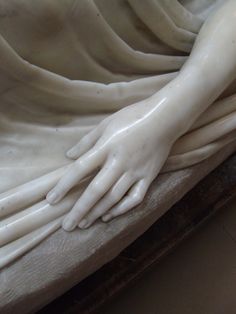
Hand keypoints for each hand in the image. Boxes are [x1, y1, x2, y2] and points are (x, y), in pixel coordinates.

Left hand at [46, 100, 175, 230]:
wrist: (165, 118)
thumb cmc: (133, 117)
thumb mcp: (106, 123)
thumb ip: (87, 141)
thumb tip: (69, 156)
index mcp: (107, 146)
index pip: (80, 169)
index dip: (64, 186)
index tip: (51, 200)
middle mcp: (120, 162)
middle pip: (96, 191)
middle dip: (80, 210)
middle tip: (67, 226)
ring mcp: (136, 171)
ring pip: (114, 198)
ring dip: (97, 213)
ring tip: (83, 224)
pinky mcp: (149, 177)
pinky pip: (135, 198)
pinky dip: (121, 210)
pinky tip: (108, 216)